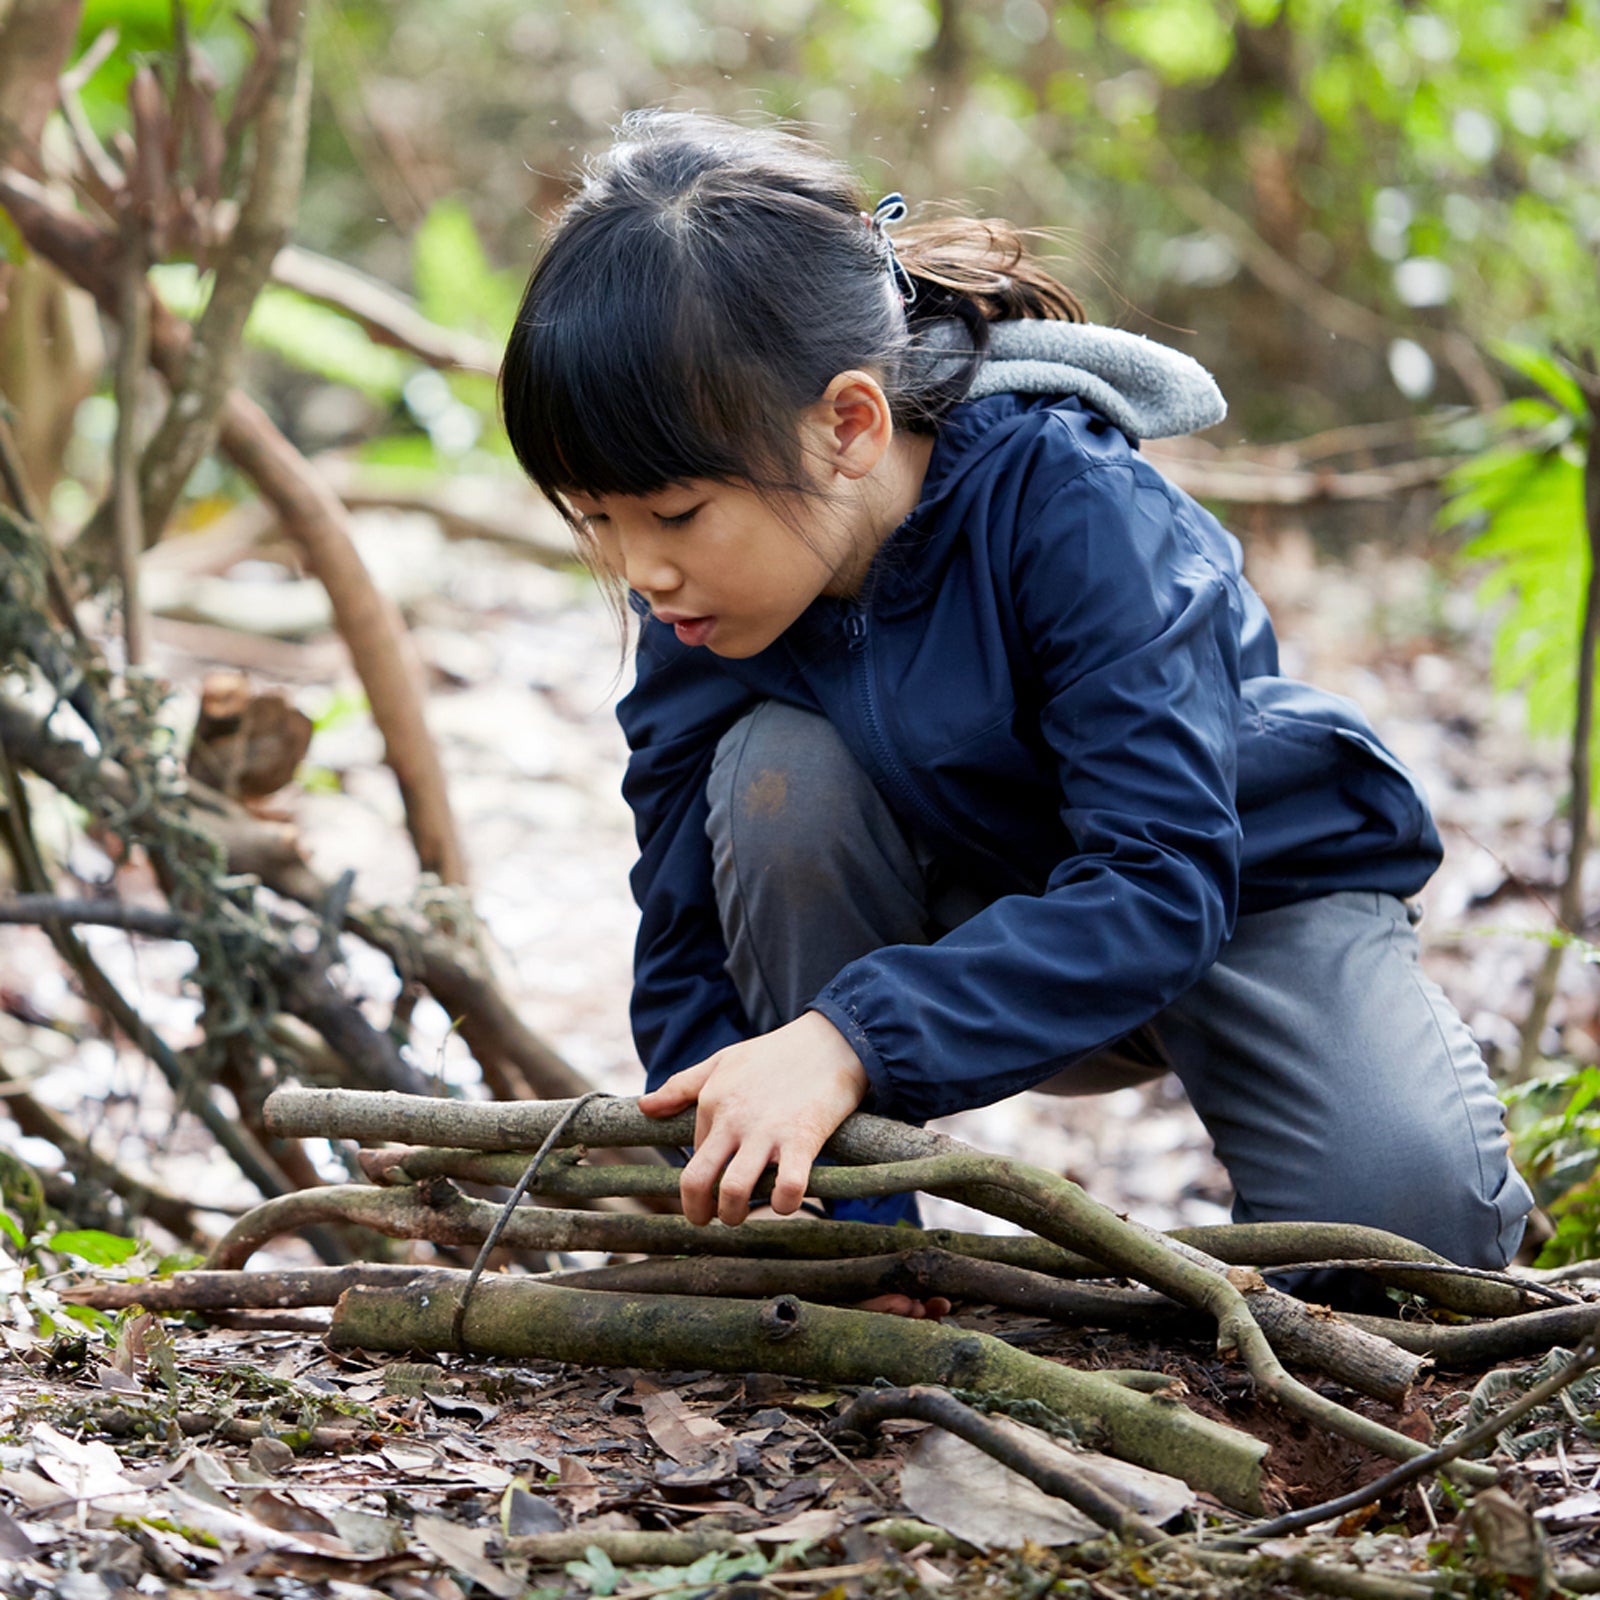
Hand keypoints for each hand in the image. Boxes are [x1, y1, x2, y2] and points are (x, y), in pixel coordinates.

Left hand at [637, 1011, 867, 1225]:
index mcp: (712, 1101)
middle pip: (696, 1181)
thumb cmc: (775, 1052)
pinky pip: (787, 1187)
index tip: (716, 1184)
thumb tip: (645, 1107)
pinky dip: (784, 1205)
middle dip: (697, 1212)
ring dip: (734, 1214)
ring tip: (743, 1214)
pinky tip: (786, 1201)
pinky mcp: (803, 1139)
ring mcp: (768, 1131)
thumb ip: (682, 1086)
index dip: (704, 1177)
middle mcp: (734, 1120)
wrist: (832, 1039)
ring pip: (734, 1191)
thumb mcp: (723, 1061)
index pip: (694, 1156)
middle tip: (709, 1220)